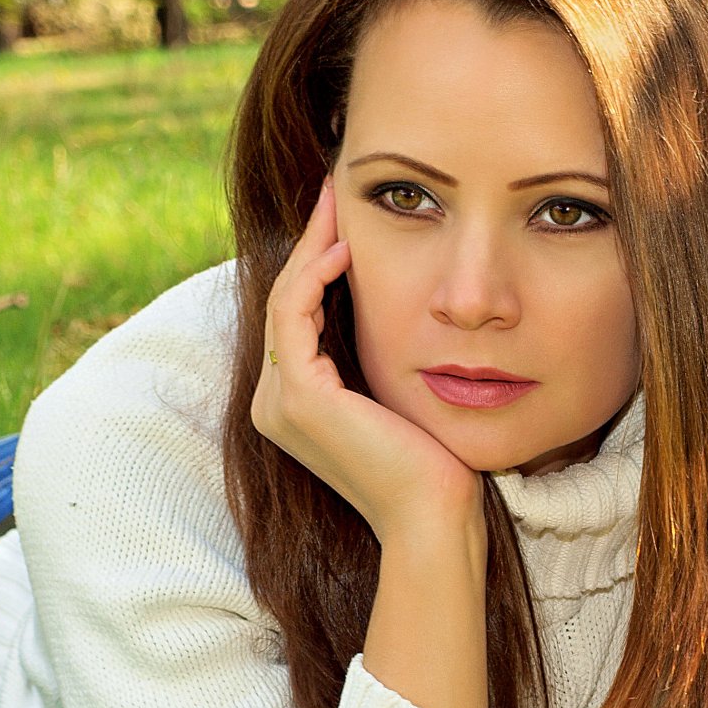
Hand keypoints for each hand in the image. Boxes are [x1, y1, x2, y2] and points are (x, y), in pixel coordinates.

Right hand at [252, 175, 484, 541]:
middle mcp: (273, 405)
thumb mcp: (398, 397)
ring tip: (336, 203)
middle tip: (332, 191)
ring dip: (312, 246)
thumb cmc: (431, 465)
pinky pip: (295, 316)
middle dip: (310, 242)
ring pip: (285, 300)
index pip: (296, 317)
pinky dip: (317, 276)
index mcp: (293, 406)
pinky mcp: (301, 399)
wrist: (433, 516)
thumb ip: (378, 358)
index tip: (343, 219)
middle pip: (284, 300)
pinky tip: (347, 249)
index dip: (315, 262)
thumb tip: (401, 309)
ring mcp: (280, 404)